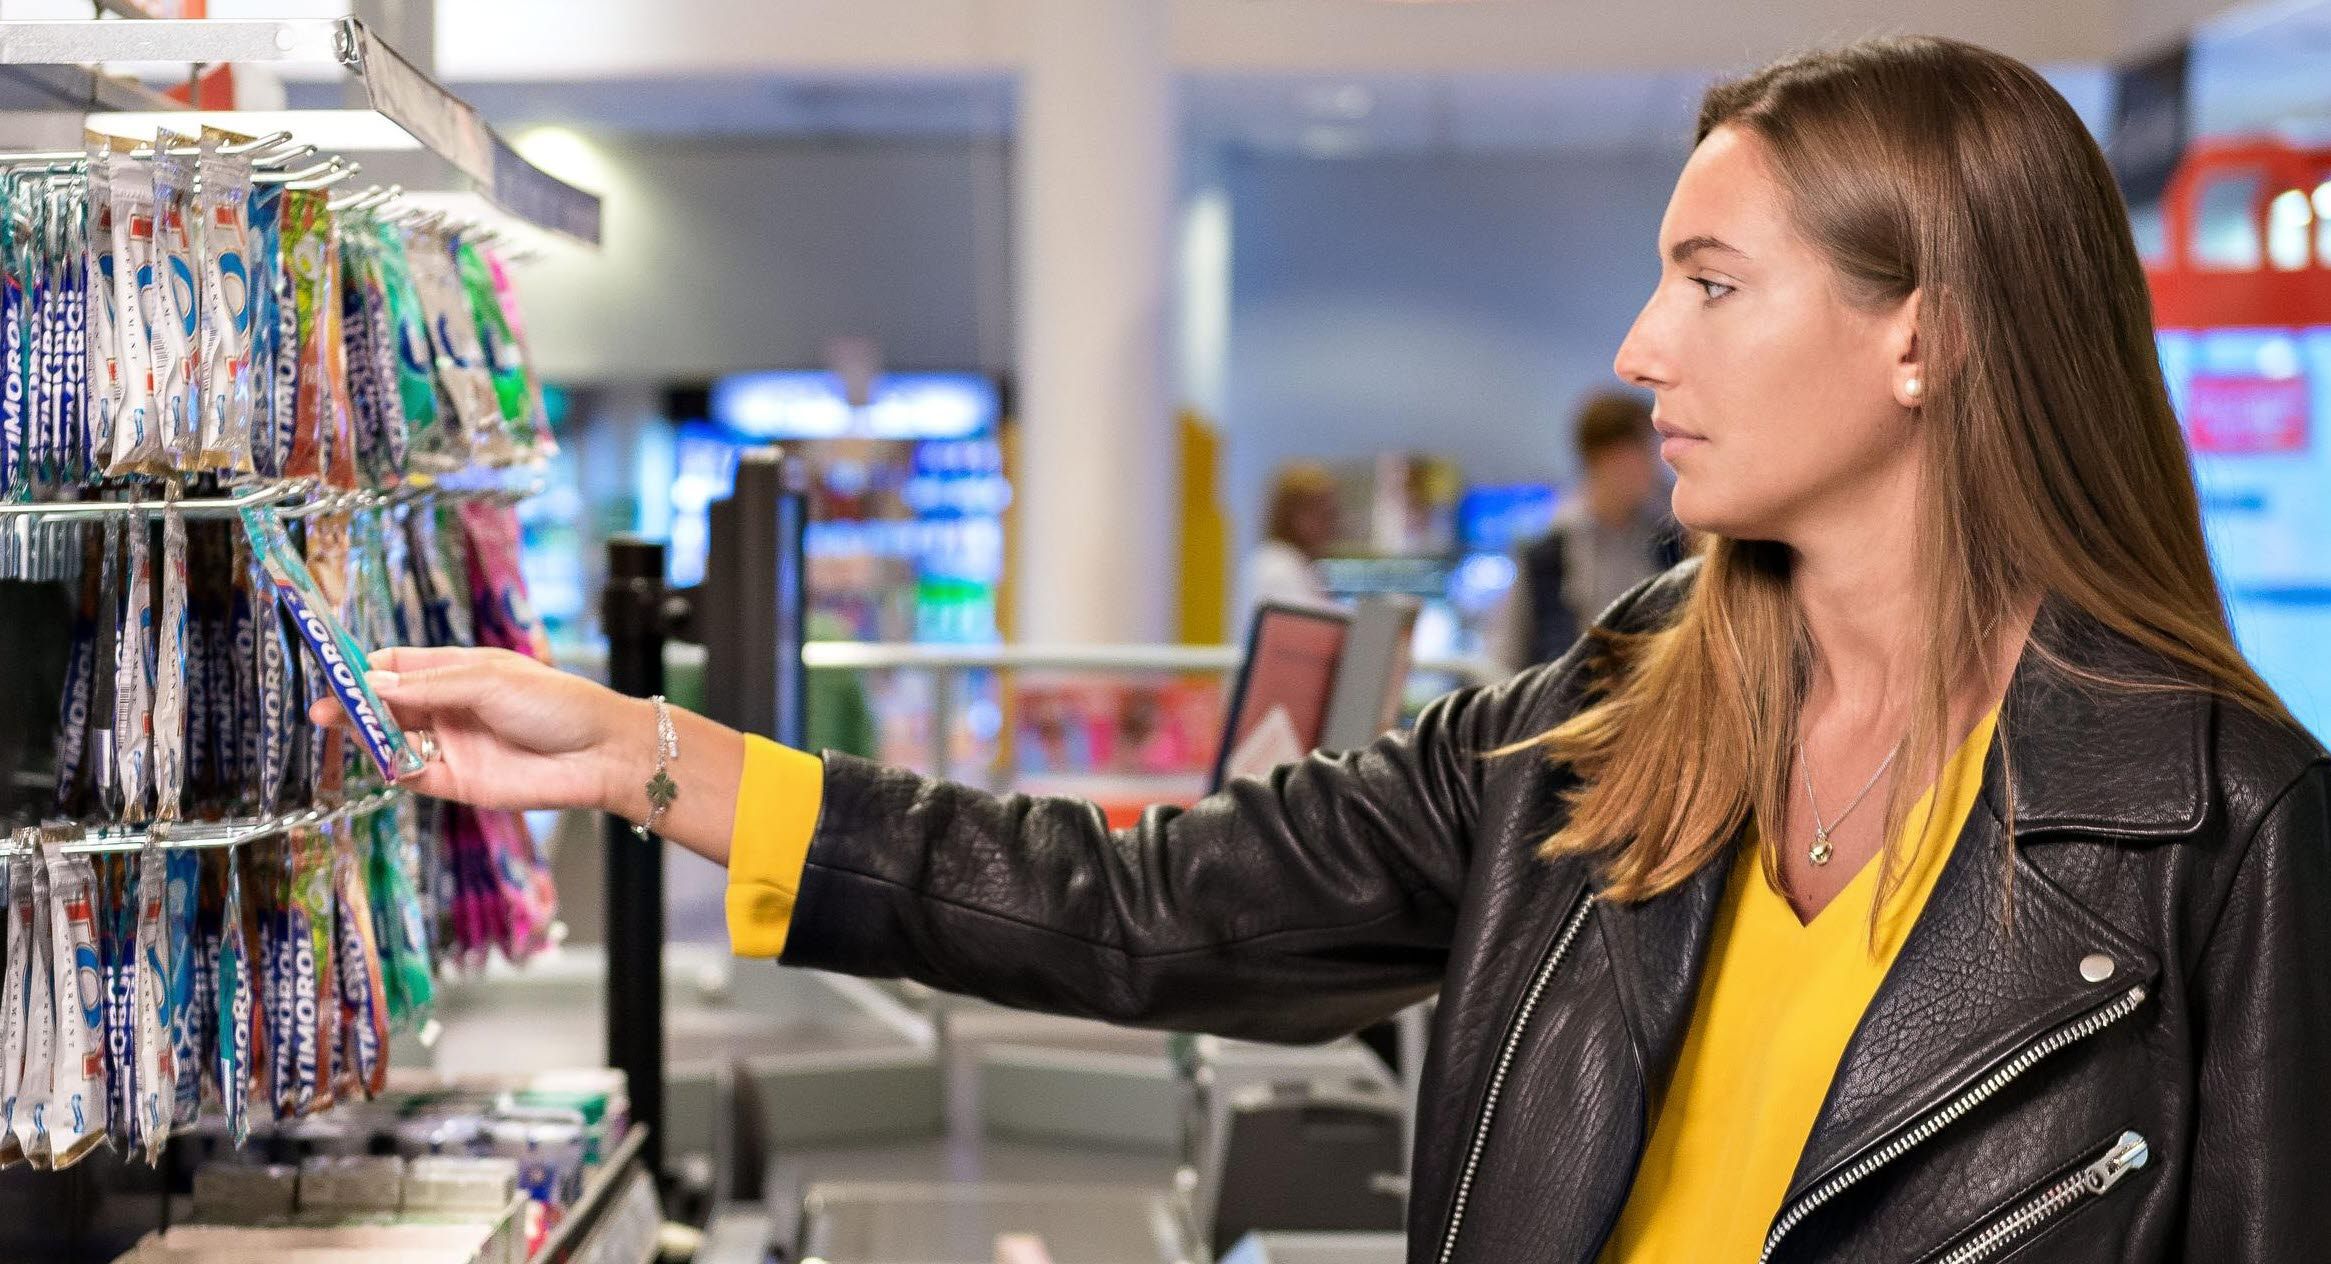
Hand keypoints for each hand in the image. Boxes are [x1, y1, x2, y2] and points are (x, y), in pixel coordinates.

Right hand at [310, 645, 643, 814]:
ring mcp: (451, 745)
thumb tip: (370, 682)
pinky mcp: (458, 782)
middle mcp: (449, 707)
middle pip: (387, 704)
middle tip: (322, 709)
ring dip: (366, 736)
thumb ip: (429, 686)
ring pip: (393, 740)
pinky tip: (382, 758)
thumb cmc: (556, 704)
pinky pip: (413, 775)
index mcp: (458, 671)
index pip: (397, 666)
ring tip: (341, 727)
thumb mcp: (489, 682)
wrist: (601, 754)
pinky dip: (393, 768)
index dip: (364, 668)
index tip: (331, 670)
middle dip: (354, 705)